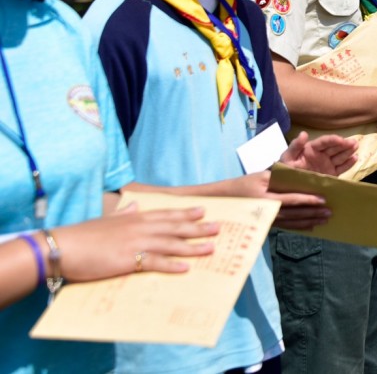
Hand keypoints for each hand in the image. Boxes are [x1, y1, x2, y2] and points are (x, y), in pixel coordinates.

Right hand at [56, 204, 218, 278]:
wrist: (62, 246)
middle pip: (174, 227)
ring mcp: (135, 243)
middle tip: (218, 228)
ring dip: (192, 246)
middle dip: (198, 228)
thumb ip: (123, 213)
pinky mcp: (128, 260)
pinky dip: (172, 265)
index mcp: (134, 218)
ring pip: (170, 244)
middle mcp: (139, 228)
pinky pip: (155, 262)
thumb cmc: (82, 235)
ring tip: (211, 248)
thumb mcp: (106, 219)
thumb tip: (134, 204)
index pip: (166, 214)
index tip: (203, 211)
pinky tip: (186, 268)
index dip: (186, 213)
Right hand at [237, 171, 331, 230]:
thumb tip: (298, 177)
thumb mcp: (260, 176)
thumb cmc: (243, 185)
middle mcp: (270, 213)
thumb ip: (279, 177)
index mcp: (269, 199)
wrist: (224, 201)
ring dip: (310, 221)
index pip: (293, 200)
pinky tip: (311, 227)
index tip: (323, 200)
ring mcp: (270, 220)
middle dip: (314, 213)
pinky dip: (300, 227)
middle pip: (296, 214)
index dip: (309, 200)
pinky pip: (287, 227)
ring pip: (293, 222)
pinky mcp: (269, 224)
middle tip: (330, 212)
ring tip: (324, 220)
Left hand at [281, 131, 357, 176]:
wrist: (286, 185)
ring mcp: (327, 164)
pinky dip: (348, 163)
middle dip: (344, 144)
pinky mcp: (331, 174)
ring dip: (348, 151)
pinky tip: (355, 158)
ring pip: (340, 156)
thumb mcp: (287, 158)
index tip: (341, 140)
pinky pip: (341, 168)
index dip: (333, 140)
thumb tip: (304, 133)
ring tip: (356, 147)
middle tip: (354, 142)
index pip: (324, 142)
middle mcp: (321, 155)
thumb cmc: (285, 169)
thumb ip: (295, 146)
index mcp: (311, 149)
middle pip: (335, 148)